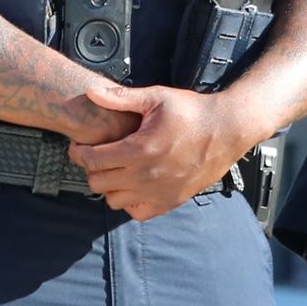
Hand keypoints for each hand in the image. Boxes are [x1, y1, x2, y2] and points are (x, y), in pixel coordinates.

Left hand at [68, 84, 250, 221]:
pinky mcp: (170, 201)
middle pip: (98, 183)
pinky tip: (133, 184)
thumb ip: (121, 98)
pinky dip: (129, 202)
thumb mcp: (156, 97)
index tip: (80, 146)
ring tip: (114, 169)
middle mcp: (146, 176)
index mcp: (140, 149)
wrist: (226, 130)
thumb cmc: (192, 112)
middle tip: (95, 156)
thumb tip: (91, 92)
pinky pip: (137, 212)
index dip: (80, 153)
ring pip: (113, 201)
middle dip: (91, 168)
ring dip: (108, 186)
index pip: (93, 160)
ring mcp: (158, 192)